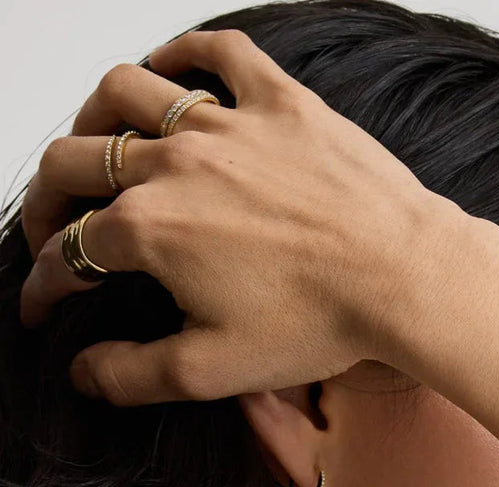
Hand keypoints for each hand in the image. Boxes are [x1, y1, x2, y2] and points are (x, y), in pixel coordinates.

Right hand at [18, 29, 460, 405]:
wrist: (406, 279)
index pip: (67, 250)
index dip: (45, 283)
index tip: (45, 303)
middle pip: (75, 162)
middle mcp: (175, 165)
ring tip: (94, 147)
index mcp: (150, 229)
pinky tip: (170, 71)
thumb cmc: (322, 323)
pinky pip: (219, 53)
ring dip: (92, 120)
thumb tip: (83, 371)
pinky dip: (184, 53)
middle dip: (43, 202)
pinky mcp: (281, 104)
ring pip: (125, 93)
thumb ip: (133, 374)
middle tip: (52, 230)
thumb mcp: (214, 370)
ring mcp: (228, 126)